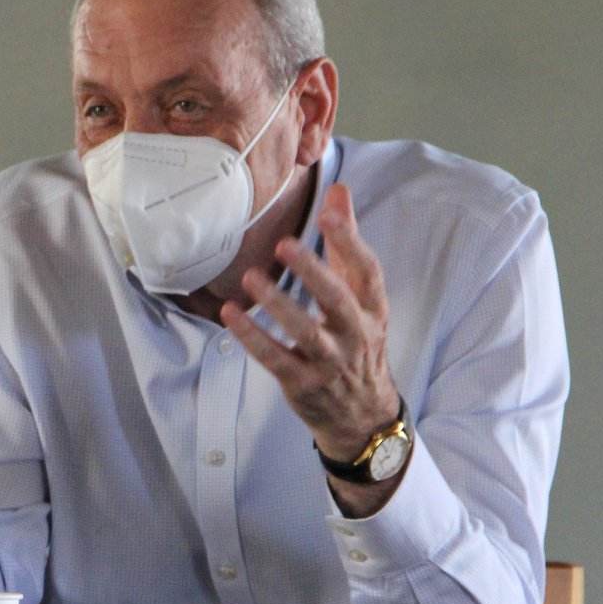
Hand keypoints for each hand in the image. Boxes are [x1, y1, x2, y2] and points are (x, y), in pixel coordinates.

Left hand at [221, 184, 402, 500]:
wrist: (362, 413)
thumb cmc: (356, 340)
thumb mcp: (360, 295)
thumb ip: (345, 242)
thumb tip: (338, 190)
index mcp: (372, 308)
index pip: (367, 271)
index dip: (350, 241)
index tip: (329, 212)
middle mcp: (356, 335)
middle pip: (338, 300)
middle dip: (313, 272)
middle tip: (283, 243)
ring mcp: (330, 362)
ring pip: (306, 332)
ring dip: (278, 304)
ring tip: (251, 278)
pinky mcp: (303, 383)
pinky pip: (276, 359)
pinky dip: (253, 338)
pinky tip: (230, 315)